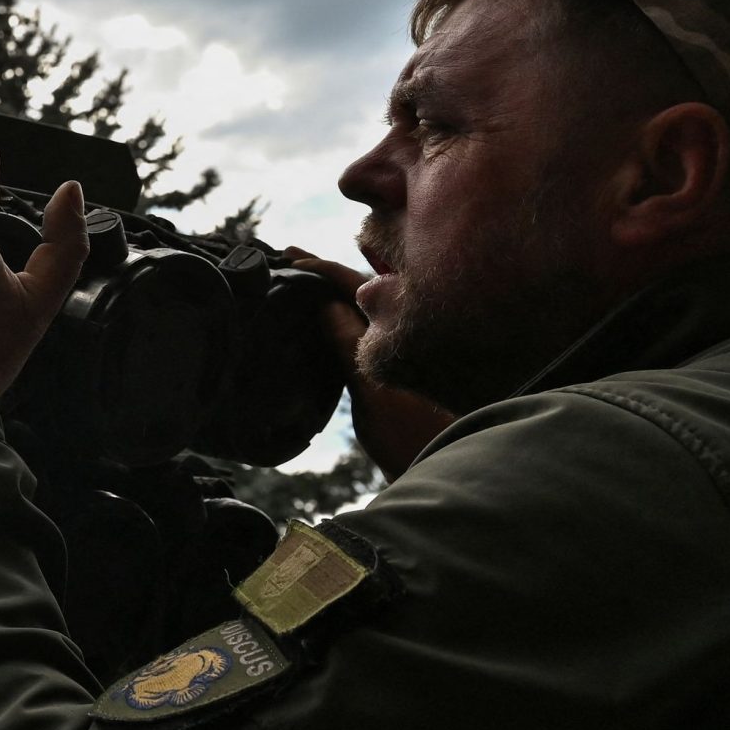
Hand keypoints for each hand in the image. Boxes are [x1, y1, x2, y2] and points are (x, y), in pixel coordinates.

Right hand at [283, 248, 456, 479]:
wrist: (441, 473)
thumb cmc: (410, 436)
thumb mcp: (372, 392)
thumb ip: (349, 344)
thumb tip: (326, 302)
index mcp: (398, 330)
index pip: (353, 284)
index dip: (320, 268)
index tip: (289, 256)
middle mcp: (403, 333)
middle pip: (357, 291)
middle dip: (323, 275)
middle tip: (288, 258)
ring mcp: (401, 351)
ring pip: (360, 311)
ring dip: (330, 295)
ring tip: (298, 283)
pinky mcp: (395, 372)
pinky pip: (361, 333)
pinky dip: (338, 320)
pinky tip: (322, 321)